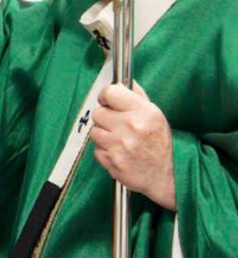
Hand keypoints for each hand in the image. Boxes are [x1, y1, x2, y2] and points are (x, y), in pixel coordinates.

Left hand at [90, 82, 175, 209]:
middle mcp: (131, 127)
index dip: (106, 96)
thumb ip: (137, 96)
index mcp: (144, 112)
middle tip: (116, 124)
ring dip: (103, 134)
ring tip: (117, 139)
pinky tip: (117, 152)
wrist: (163, 177)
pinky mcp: (112, 161)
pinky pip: (96, 149)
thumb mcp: (155, 115)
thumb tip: (122, 80)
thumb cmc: (158, 144)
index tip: (107, 100)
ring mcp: (120, 145)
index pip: (111, 92)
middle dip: (105, 117)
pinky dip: (104, 151)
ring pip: (95, 131)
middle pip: (98, 112)